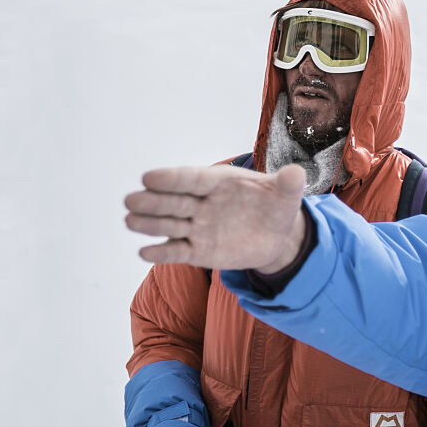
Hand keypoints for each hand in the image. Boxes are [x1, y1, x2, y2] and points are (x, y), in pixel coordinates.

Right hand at [125, 164, 306, 270]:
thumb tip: (297, 174)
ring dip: (150, 224)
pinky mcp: (199, 250)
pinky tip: (144, 252)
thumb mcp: (286, 195)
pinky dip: (162, 253)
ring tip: (129, 221)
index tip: (148, 177)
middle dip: (153, 201)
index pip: (192, 179)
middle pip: (174, 201)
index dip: (171, 179)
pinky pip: (178, 251)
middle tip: (130, 200)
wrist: (276, 236)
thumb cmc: (275, 206)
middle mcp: (203, 203)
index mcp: (219, 182)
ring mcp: (198, 227)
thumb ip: (288, 185)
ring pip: (170, 225)